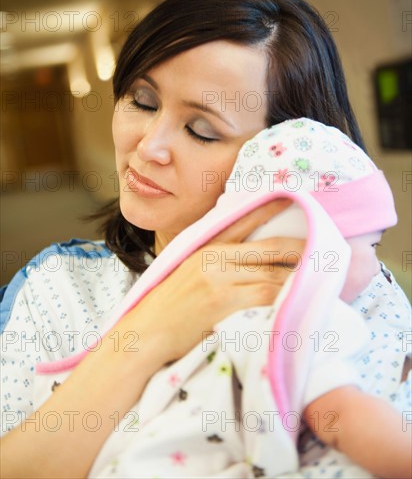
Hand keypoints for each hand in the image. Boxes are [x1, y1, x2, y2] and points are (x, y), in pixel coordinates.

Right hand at [126, 198, 304, 363]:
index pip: (243, 222)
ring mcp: (218, 279)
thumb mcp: (186, 273)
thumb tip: (244, 262)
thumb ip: (212, 262)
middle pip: (268, 249)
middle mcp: (214, 258)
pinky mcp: (222, 302)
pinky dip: (285, 297)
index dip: (269, 210)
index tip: (290, 197)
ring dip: (297, 277)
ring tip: (318, 278)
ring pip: (272, 274)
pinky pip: (265, 295)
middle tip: (323, 249)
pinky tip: (299, 301)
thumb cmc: (166, 308)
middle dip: (298, 249)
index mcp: (205, 248)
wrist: (145, 333)